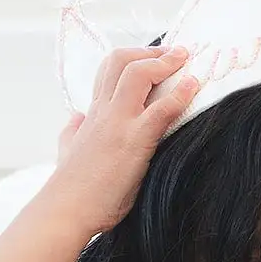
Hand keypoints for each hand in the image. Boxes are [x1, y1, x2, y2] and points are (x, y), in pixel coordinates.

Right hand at [47, 44, 200, 234]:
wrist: (65, 211)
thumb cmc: (71, 189)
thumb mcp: (68, 152)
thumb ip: (72, 133)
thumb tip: (75, 119)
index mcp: (92, 114)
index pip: (108, 71)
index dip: (133, 58)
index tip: (153, 59)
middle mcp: (103, 111)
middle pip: (122, 60)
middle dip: (151, 51)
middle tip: (175, 52)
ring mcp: (118, 123)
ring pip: (139, 72)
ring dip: (166, 62)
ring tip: (186, 59)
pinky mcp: (134, 141)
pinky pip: (162, 108)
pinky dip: (181, 92)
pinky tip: (194, 85)